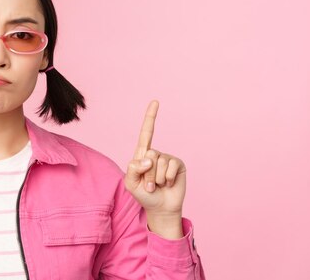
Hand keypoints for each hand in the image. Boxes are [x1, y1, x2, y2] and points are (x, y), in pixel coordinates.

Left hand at [124, 100, 186, 218]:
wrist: (160, 208)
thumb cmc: (144, 195)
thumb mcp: (131, 183)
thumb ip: (133, 169)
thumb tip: (148, 158)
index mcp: (142, 155)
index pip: (146, 133)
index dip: (151, 117)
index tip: (155, 102)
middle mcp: (155, 154)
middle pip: (149, 155)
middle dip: (147, 174)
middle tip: (149, 185)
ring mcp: (168, 159)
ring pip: (160, 163)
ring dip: (157, 179)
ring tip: (158, 185)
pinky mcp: (178, 165)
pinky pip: (171, 167)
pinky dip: (168, 179)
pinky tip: (168, 184)